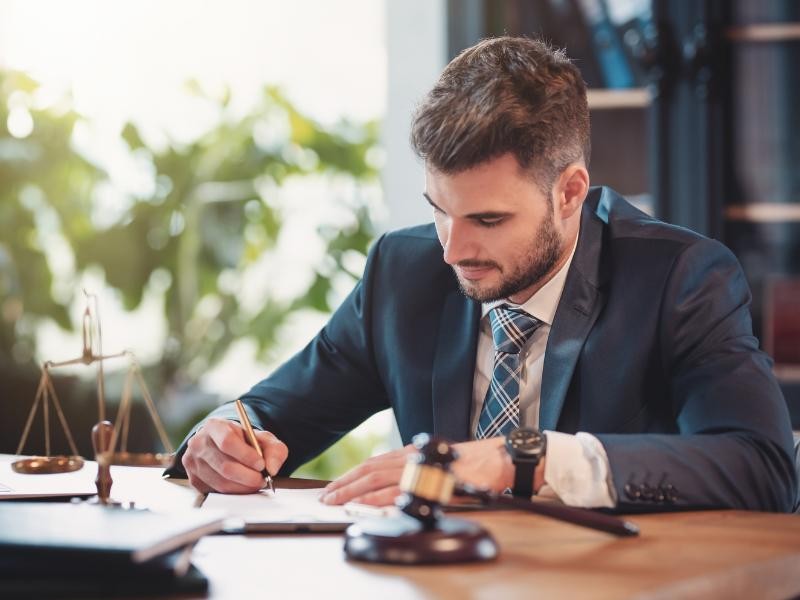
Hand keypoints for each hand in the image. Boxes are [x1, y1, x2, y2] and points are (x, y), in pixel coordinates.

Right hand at [181, 417, 287, 493]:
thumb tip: (272, 468)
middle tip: (263, 479)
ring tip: (255, 483)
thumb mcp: (263, 438)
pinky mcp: (194, 480)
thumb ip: (274, 450)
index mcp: (214, 426)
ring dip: (243, 487)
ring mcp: (193, 463)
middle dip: (249, 477)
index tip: (261, 465)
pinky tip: (242, 486)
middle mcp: (198, 443)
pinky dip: (234, 492)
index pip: (227, 442)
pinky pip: (216, 492)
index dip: (246, 456)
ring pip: (221, 482)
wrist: (225, 446)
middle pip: (225, 466)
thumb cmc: (244, 442)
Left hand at [321, 436, 544, 506]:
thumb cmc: (469, 463)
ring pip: (378, 478)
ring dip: (354, 490)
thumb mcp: (434, 461)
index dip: (352, 475)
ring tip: (336, 500)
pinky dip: (380, 496)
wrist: (494, 460)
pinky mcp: (429, 481)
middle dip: (345, 483)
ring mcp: (419, 469)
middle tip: (327, 495)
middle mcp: (410, 458)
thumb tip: (391, 485)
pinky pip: (399, 489)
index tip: (335, 486)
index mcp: (409, 454)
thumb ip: (413, 469)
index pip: (373, 463)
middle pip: (369, 469)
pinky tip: (366, 503)